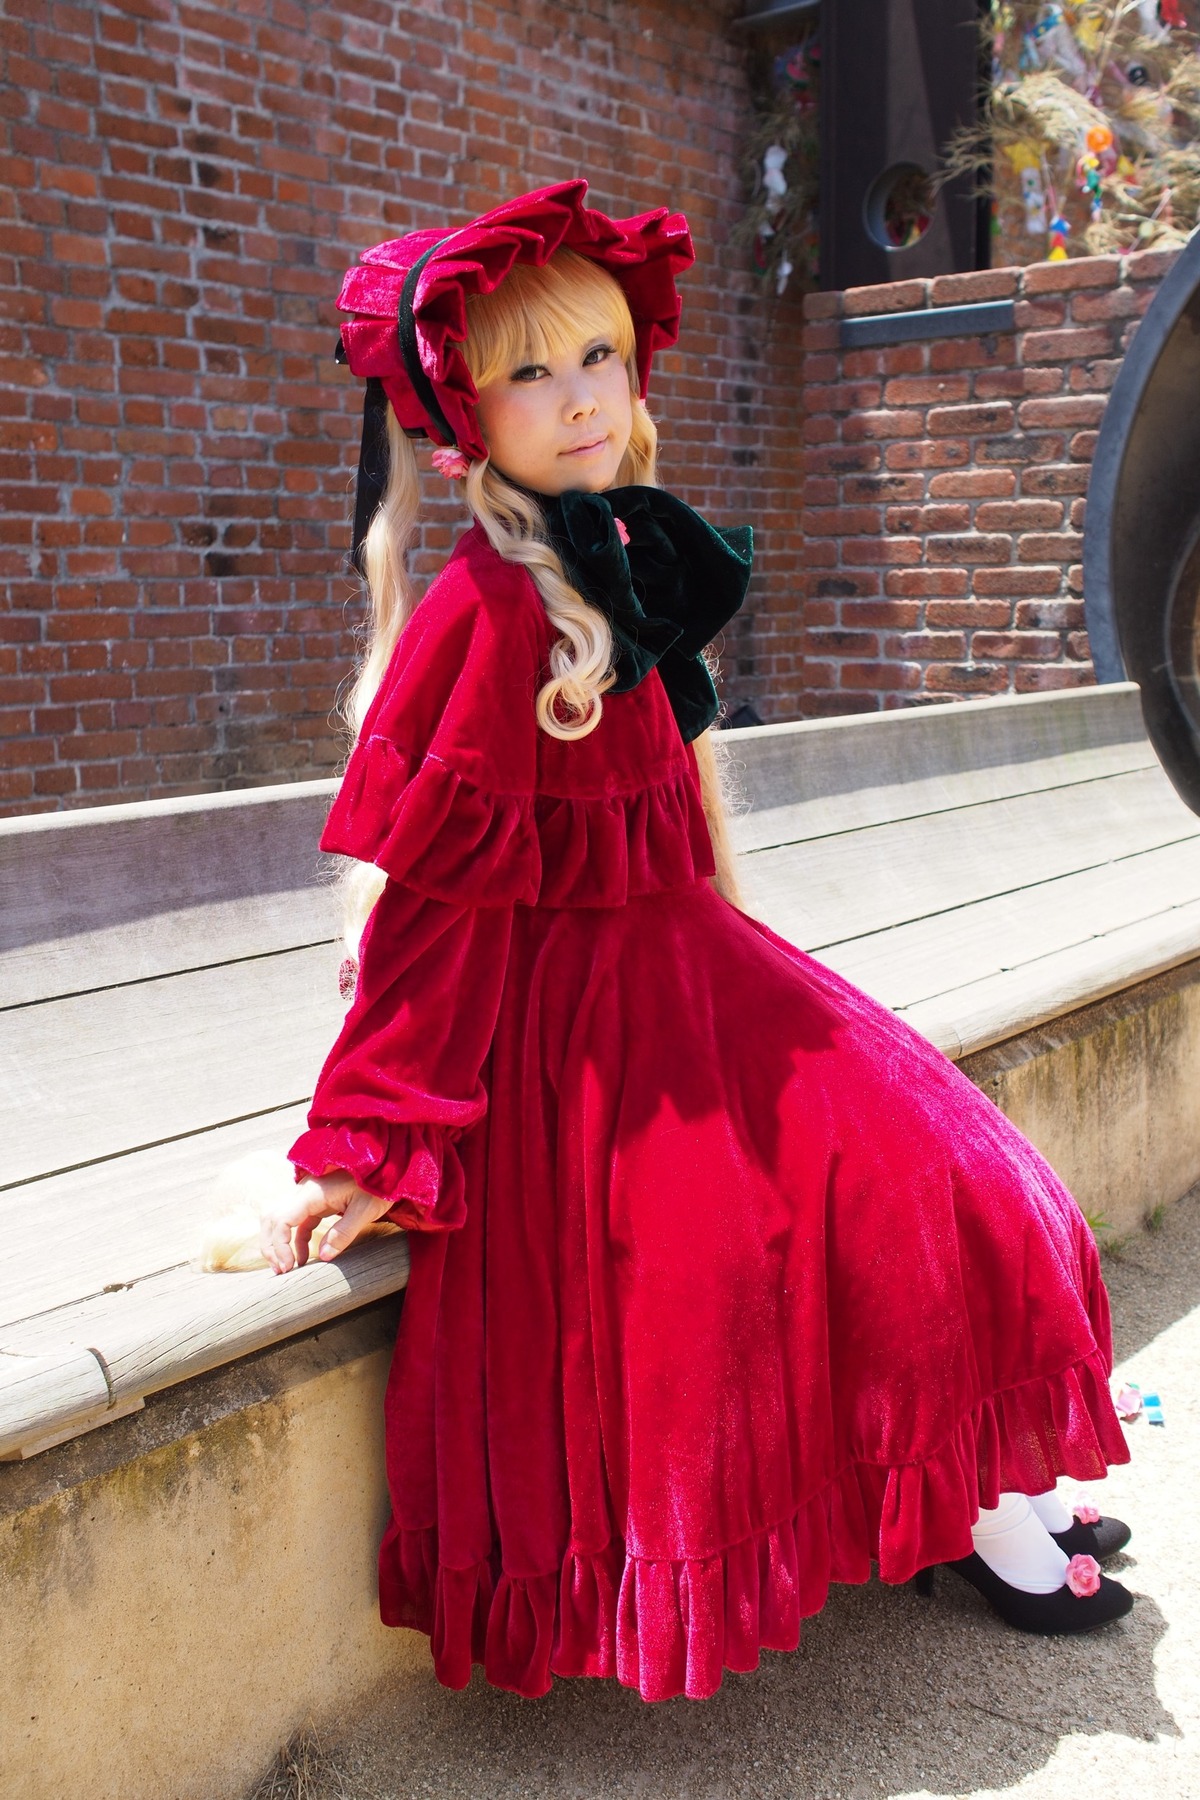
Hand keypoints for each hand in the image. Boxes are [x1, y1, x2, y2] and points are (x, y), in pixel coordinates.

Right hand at [259, 1169, 394, 1274]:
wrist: (388, 1166)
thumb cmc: (378, 1185)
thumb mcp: (365, 1210)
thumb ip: (343, 1233)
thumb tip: (323, 1256)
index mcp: (312, 1192)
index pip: (280, 1219)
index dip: (279, 1245)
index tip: (289, 1267)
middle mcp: (304, 1191)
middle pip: (271, 1217)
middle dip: (270, 1245)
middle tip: (281, 1270)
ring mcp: (308, 1195)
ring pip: (279, 1218)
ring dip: (278, 1242)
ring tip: (285, 1268)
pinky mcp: (316, 1201)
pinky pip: (296, 1221)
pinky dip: (293, 1240)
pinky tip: (302, 1258)